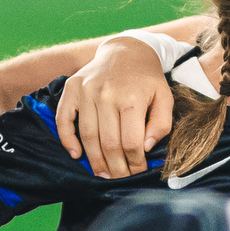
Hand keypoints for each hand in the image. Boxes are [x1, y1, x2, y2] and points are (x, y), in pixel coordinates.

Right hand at [62, 36, 174, 179]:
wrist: (126, 51)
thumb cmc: (147, 79)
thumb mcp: (164, 98)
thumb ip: (161, 124)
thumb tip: (146, 148)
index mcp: (132, 98)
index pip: (131, 142)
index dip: (134, 163)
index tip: (137, 173)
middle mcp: (106, 94)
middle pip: (108, 143)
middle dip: (115, 168)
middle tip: (119, 179)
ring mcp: (86, 90)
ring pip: (87, 135)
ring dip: (94, 160)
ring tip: (102, 174)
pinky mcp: (72, 88)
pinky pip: (64, 119)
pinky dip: (67, 139)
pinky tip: (76, 154)